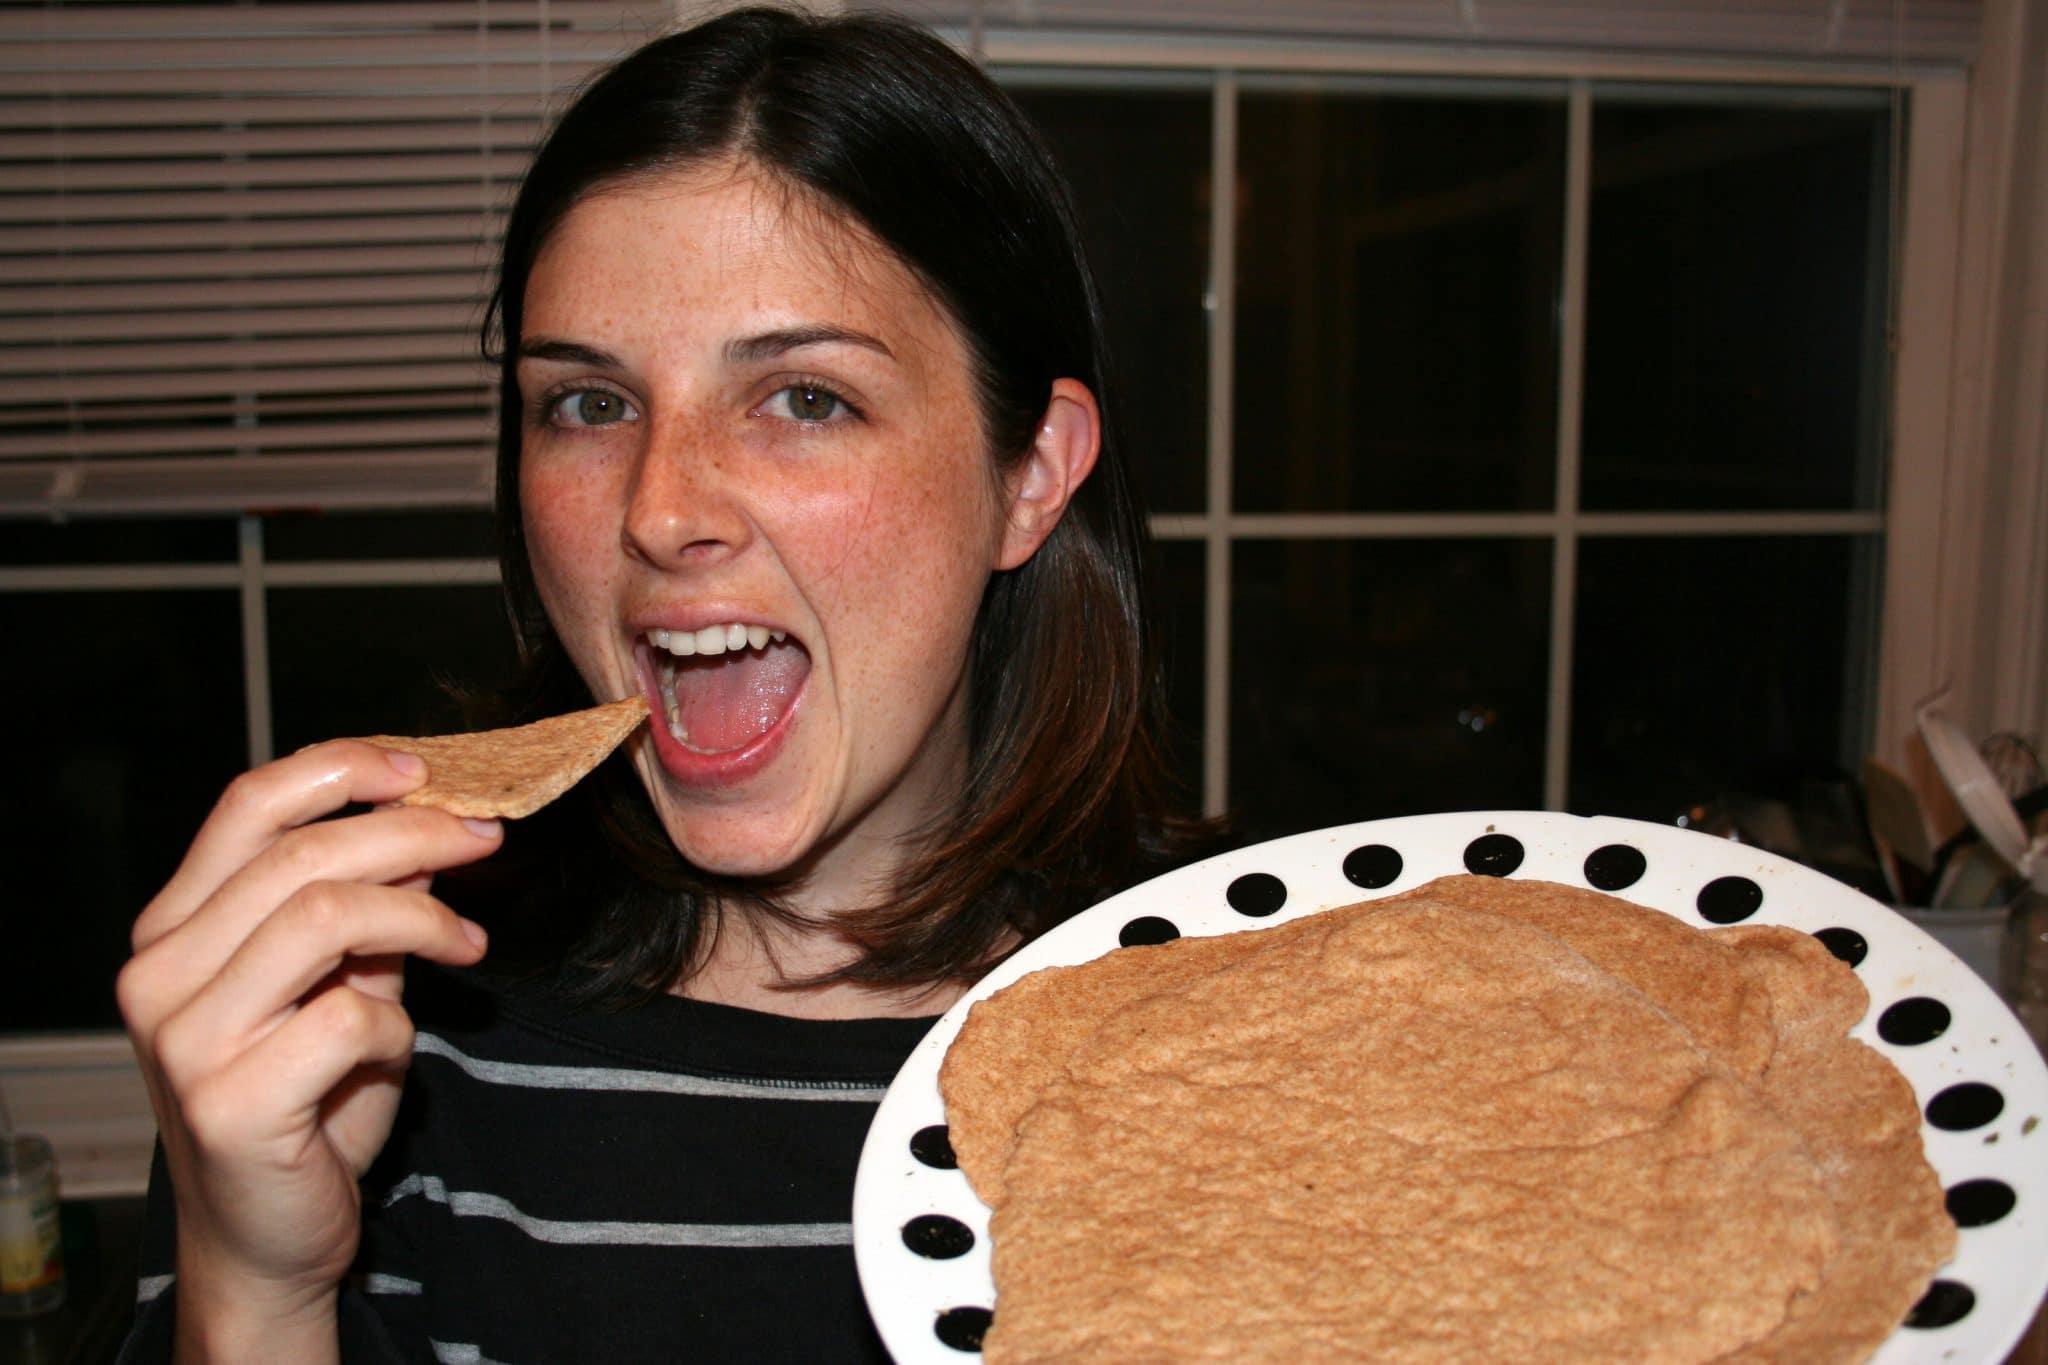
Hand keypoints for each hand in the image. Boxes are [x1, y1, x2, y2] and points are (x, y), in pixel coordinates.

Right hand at [118, 742, 497, 1360]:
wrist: (268, 1237)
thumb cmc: (306, 1102)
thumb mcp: (337, 985)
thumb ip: (363, 910)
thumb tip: (428, 826)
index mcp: (173, 928)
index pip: (248, 806)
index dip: (341, 769)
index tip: (423, 768)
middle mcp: (160, 974)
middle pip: (302, 854)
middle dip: (413, 834)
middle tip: (485, 841)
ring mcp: (185, 1039)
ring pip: (324, 915)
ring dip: (421, 917)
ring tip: (468, 941)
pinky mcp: (229, 1103)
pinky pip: (349, 1019)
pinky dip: (398, 1026)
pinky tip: (401, 1048)